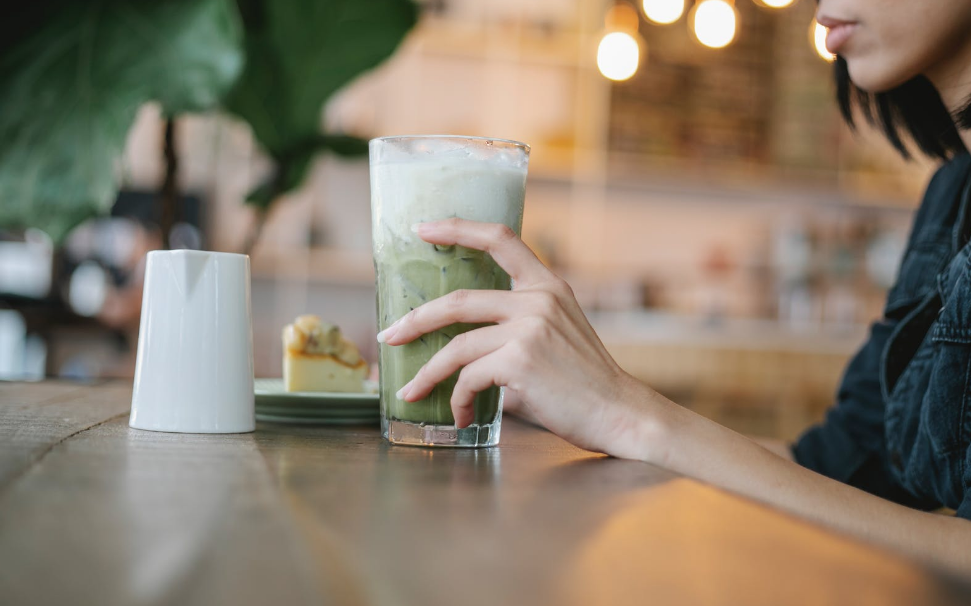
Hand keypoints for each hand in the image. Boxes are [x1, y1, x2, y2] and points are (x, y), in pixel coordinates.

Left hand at [378, 218, 659, 459]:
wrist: (619, 413)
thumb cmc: (584, 383)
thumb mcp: (558, 333)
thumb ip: (515, 324)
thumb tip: (458, 342)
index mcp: (547, 285)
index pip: (501, 238)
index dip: (457, 228)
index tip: (422, 228)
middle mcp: (537, 299)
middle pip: (458, 299)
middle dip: (415, 320)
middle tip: (390, 336)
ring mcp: (528, 328)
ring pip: (456, 346)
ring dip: (428, 374)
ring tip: (413, 391)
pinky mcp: (519, 360)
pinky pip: (470, 378)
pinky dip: (459, 401)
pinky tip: (463, 416)